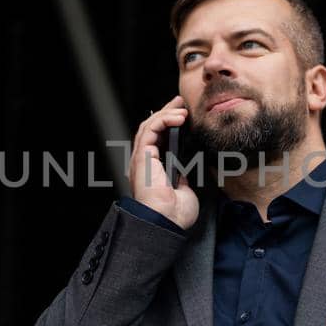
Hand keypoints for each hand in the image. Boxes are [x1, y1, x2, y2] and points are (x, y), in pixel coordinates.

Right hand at [129, 95, 197, 229]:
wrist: (167, 222)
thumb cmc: (174, 214)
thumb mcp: (182, 192)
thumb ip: (180, 180)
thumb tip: (183, 172)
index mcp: (152, 171)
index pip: (157, 140)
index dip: (168, 125)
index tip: (183, 115)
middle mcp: (144, 163)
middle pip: (151, 129)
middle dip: (166, 112)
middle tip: (181, 103)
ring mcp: (141, 159)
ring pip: (149, 126)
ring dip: (166, 114)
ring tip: (182, 110)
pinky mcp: (142, 156)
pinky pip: (150, 130)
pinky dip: (163, 120)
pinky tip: (178, 118)